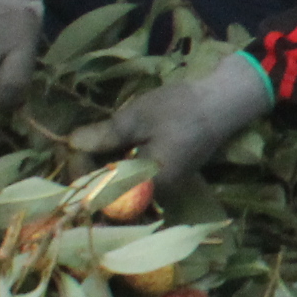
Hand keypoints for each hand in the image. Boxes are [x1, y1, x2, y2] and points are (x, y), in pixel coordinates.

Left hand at [72, 52, 275, 185]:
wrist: (225, 101)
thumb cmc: (182, 109)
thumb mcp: (137, 117)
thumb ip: (104, 135)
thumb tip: (71, 144)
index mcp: (148, 183)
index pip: (102, 195)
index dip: (82, 175)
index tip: (73, 148)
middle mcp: (156, 191)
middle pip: (111, 195)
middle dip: (90, 172)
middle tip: (78, 143)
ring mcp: (164, 183)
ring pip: (123, 188)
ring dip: (104, 169)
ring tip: (91, 144)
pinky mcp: (168, 172)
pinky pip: (136, 178)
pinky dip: (120, 165)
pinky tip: (114, 146)